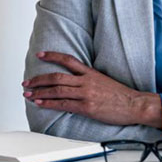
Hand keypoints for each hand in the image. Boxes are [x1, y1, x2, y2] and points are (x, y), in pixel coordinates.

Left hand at [22, 51, 161, 127]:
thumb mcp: (105, 81)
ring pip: (57, 90)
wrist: (134, 104)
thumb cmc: (121, 95)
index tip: (40, 54)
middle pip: (57, 76)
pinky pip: (64, 104)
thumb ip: (89, 80)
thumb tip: (75, 82)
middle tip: (27, 82)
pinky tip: (40, 103)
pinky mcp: (87, 107)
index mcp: (91, 73)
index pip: (68, 60)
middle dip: (39, 79)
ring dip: (40, 92)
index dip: (53, 56)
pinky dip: (49, 103)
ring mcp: (86, 94)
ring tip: (28, 94)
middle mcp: (86, 81)